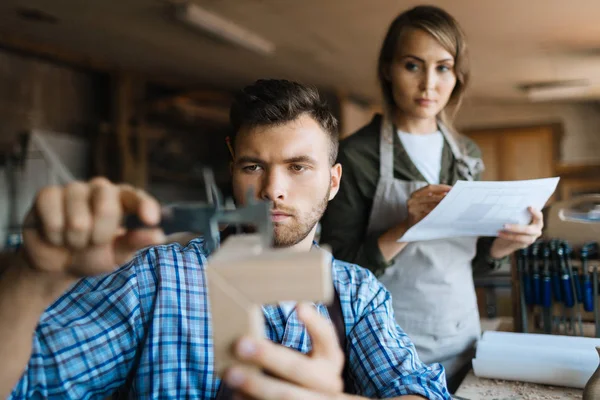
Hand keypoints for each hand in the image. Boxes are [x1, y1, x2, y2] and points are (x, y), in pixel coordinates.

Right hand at [22, 177, 164, 279]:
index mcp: (122, 200)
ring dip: (75, 240)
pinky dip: (54, 234)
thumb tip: (159, 235)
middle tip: (93, 243)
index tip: (152, 219)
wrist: (57, 264)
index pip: (136, 197)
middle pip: (107, 208)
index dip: (145, 205)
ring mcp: (74, 189)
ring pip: (78, 219)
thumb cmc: (93, 255)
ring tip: (73, 241)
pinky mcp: (48, 194)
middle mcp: (100, 189)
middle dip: (100, 236)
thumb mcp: (117, 254)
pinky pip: (53, 216)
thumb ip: (135, 242)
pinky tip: (55, 235)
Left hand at [224, 303, 344, 399]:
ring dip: (256, 384)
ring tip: (231, 373)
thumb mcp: (311, 357)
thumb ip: (289, 345)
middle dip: (268, 356)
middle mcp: (328, 382)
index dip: (315, 323)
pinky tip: (237, 393)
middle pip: (298, 368)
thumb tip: (250, 325)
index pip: (327, 337)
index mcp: (331, 359)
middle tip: (240, 344)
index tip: (299, 306)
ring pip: (286, 395)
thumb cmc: (304, 372)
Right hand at [406, 184, 450, 227]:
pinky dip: (437, 214)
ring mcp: (413, 209)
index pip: (429, 187)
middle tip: (454, 197)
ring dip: (442, 205)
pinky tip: (444, 213)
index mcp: (415, 194)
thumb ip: (433, 195)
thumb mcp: (423, 201)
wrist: (409, 225)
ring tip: (451, 205)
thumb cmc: (419, 211)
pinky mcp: (415, 218)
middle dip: (443, 197)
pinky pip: (429, 215)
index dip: (441, 187)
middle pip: (431, 196)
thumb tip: (448, 192)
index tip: (451, 188)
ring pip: (431, 206)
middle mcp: (412, 200)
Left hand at [490, 207, 543, 258]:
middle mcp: (537, 230)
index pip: (539, 217)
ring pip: (520, 237)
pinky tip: (500, 234)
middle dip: (515, 228)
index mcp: (538, 221)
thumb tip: (509, 208)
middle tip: (504, 225)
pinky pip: (516, 241)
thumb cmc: (516, 223)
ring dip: (508, 234)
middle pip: (527, 230)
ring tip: (499, 231)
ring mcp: (532, 238)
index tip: (529, 207)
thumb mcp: (519, 218)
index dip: (535, 212)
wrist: (512, 238)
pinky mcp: (525, 244)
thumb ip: (519, 215)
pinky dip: (507, 237)